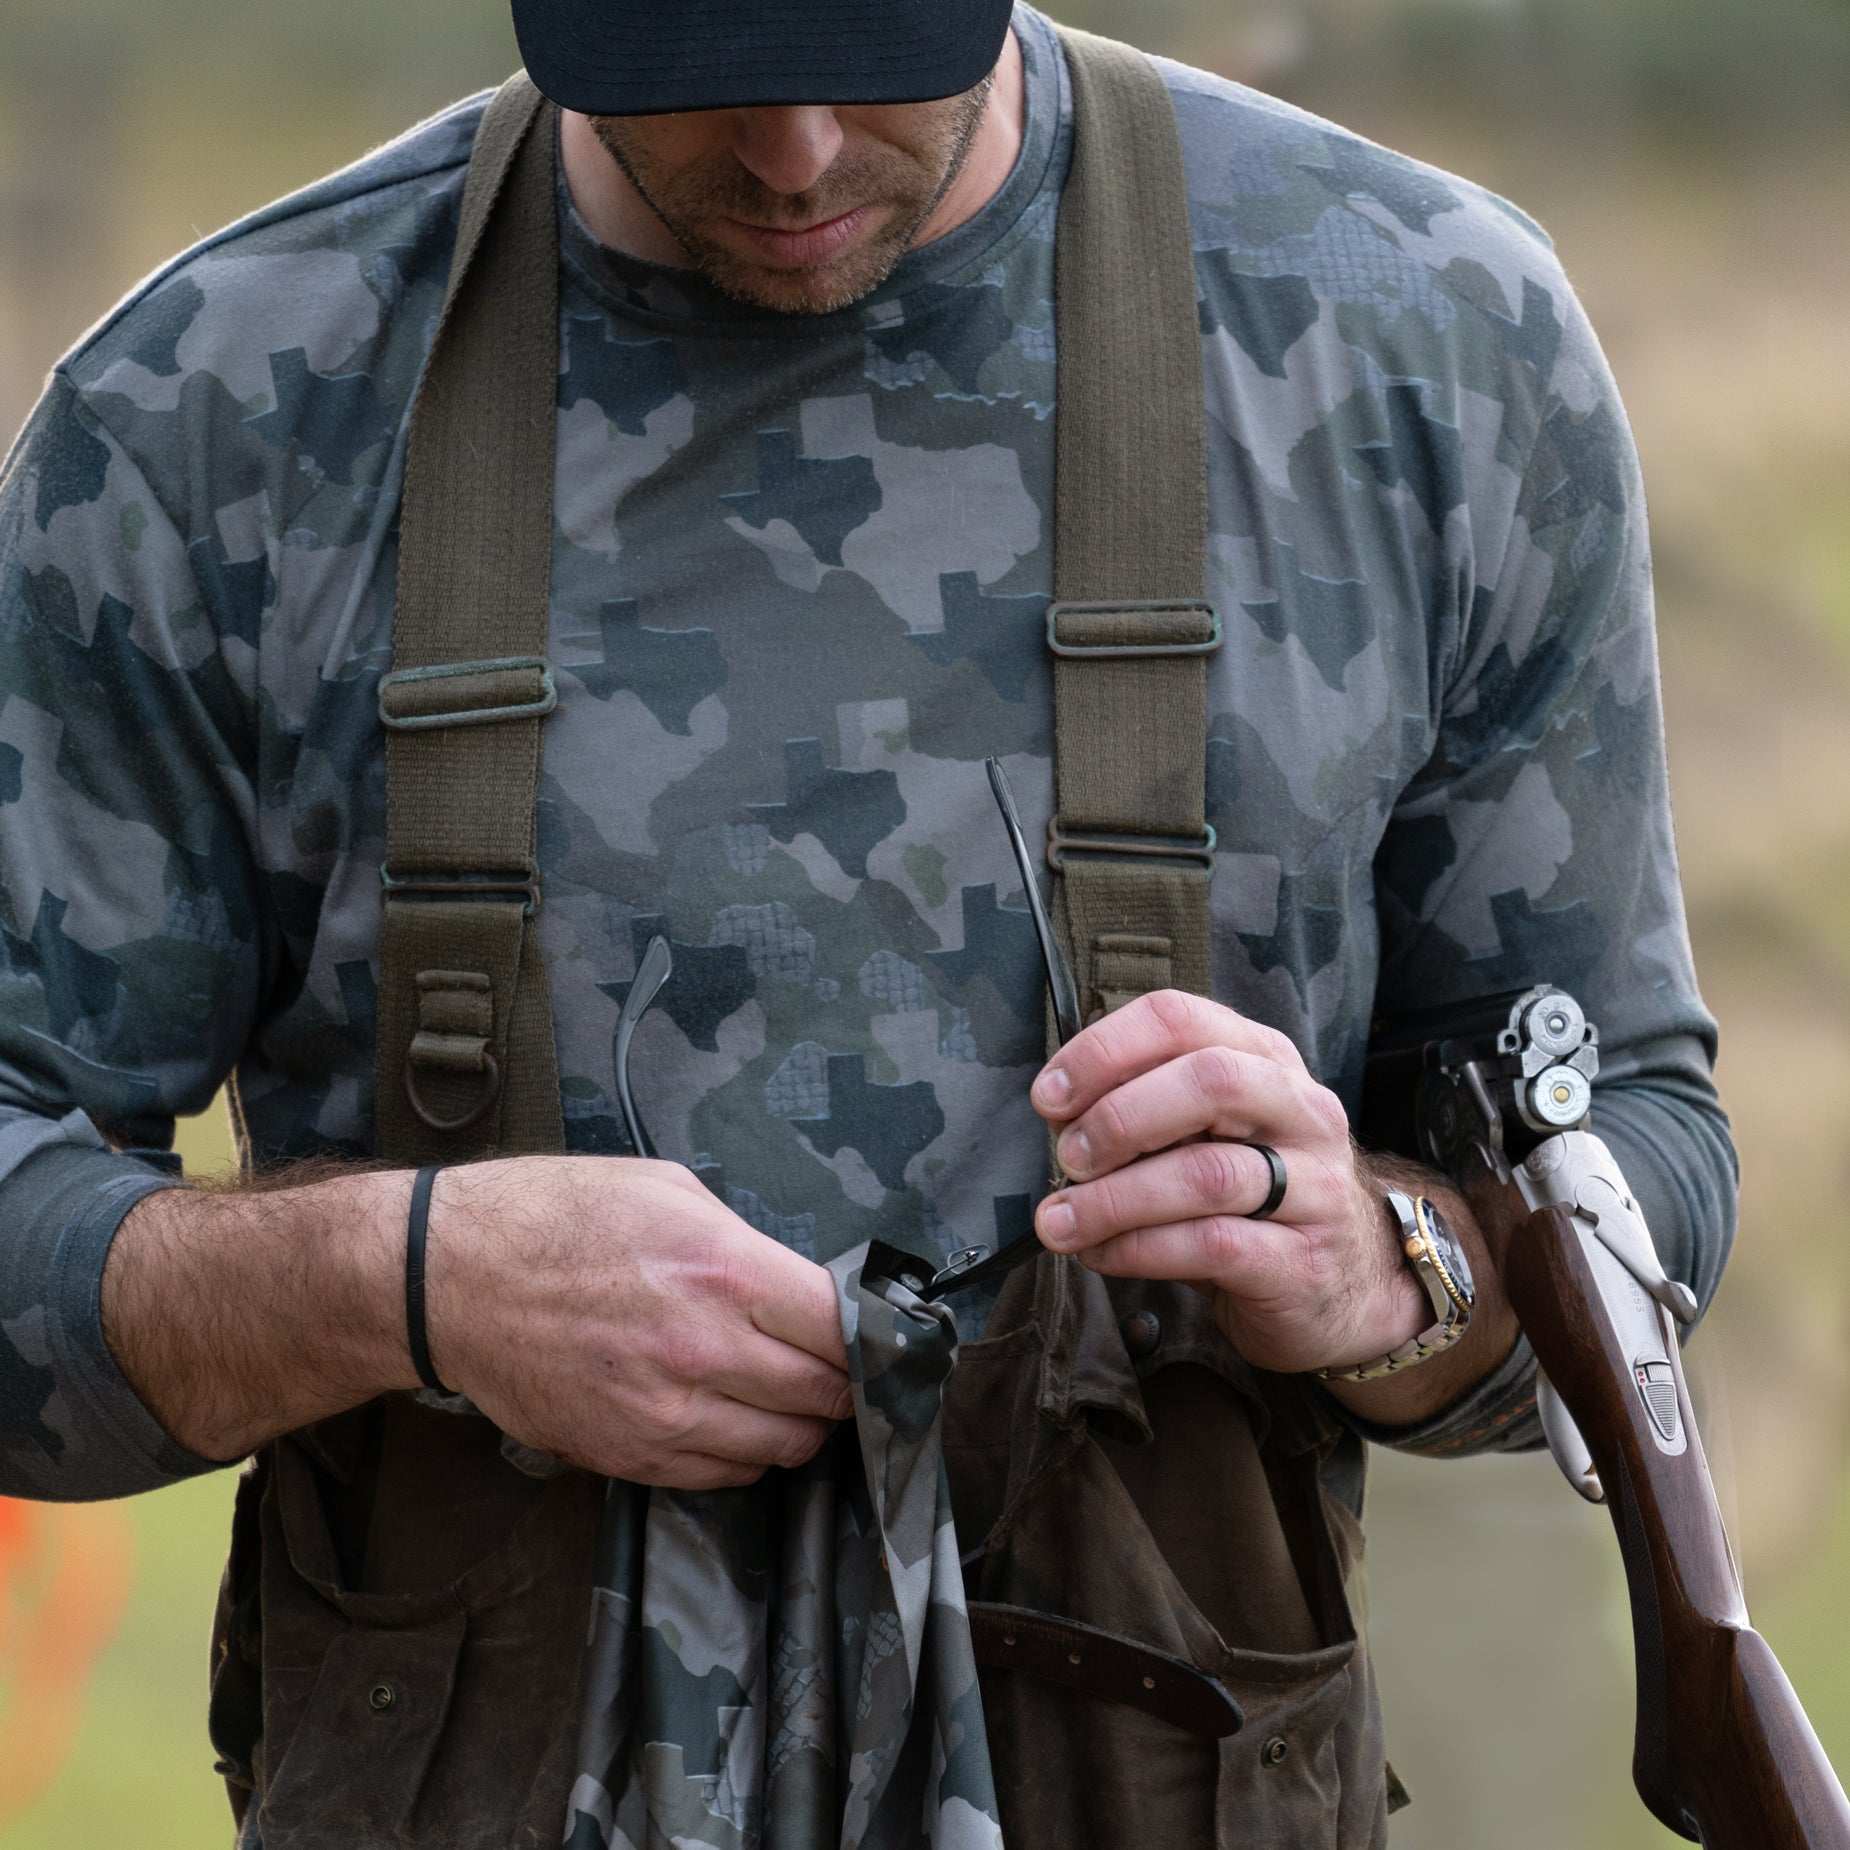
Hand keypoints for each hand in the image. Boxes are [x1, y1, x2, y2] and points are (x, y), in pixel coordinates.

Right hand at [426, 1157, 852, 1489]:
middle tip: (837, 1364)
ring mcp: (667, 1416)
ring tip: (787, 1392)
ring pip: (785, 1446)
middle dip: (843, 1382)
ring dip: (800, 1423)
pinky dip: (747, 1453)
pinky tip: (734, 1417)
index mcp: (724, 1273)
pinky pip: (726, 1477)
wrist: (451, 1279)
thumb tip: (801, 1289)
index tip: (873, 1332)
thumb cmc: (557, 1217)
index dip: (870, 1335)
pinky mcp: (631, 1457)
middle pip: (825, 1396)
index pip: (842, 1331)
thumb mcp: (670, 1191)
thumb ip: (746, 1244)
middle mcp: (704, 1353)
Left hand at [1029, 990, 1427, 1373]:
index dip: (1105, 1050)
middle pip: (1211, 1081)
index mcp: (1264, 1059)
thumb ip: (1144, 1112)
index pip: (1182, 1019)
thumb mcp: (1206, 1134)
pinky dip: (1140, 1248)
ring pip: (1208, 1173)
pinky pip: (1212, 1246)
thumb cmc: (1252, 1197)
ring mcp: (1313, 1187)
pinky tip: (1101, 1254)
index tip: (1049, 1096)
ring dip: (1115, 1197)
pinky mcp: (1302, 1261)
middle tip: (1065, 1157)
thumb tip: (1057, 1116)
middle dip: (1119, 1117)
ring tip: (1060, 1221)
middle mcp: (1298, 1111)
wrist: (1347, 1286)